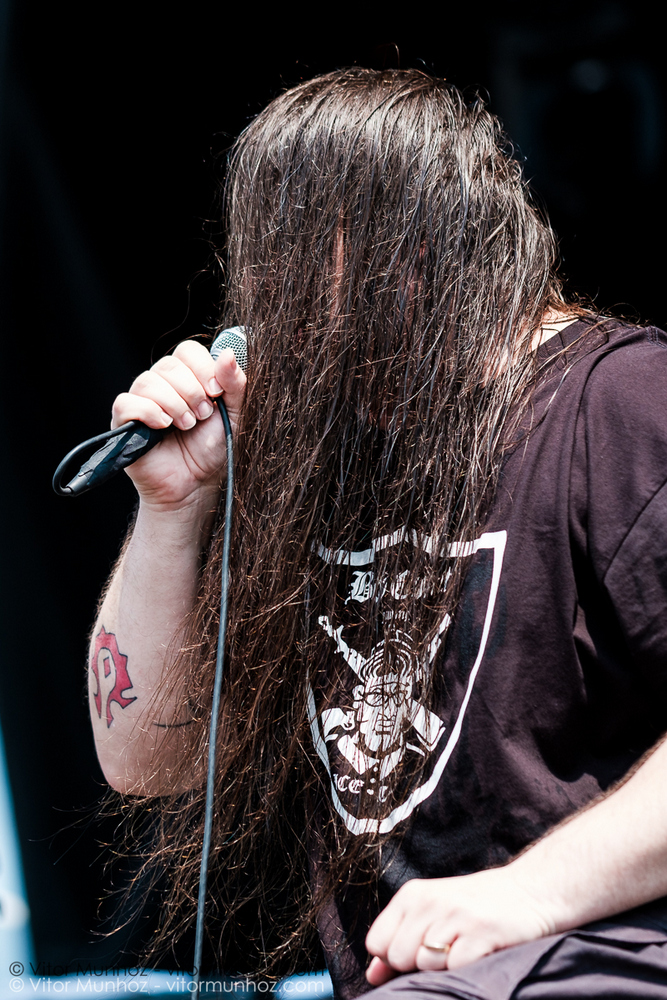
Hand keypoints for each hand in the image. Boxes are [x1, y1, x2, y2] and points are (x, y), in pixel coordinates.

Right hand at [111, 340, 246, 509]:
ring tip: (186, 425)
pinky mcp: (123, 421)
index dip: (203, 368)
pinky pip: (127, 403)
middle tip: (202, 415)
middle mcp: (162, 384)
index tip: (216, 392)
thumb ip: (235, 385)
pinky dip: (148, 412)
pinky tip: (163, 426)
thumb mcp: (234, 415)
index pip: (188, 351)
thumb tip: (227, 354)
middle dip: (191, 391)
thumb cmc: (212, 450)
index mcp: (187, 378)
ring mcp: (141, 401)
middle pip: (169, 365)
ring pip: (148, 381)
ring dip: (173, 404)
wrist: (195, 484)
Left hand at [365, 866, 555, 985]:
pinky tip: (479, 952)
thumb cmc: (477, 906)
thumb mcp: (432, 913)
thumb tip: (373, 974)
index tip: (416, 951)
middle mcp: (430, 901)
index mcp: (413, 895)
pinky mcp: (482, 932)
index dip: (393, 957)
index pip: (376, 942)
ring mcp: (456, 916)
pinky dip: (467, 969)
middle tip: (445, 950)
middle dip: (418, 965)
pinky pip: (456, 968)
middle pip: (398, 957)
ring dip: (444, 967)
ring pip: (424, 964)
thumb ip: (399, 939)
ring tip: (463, 949)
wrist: (531, 890)